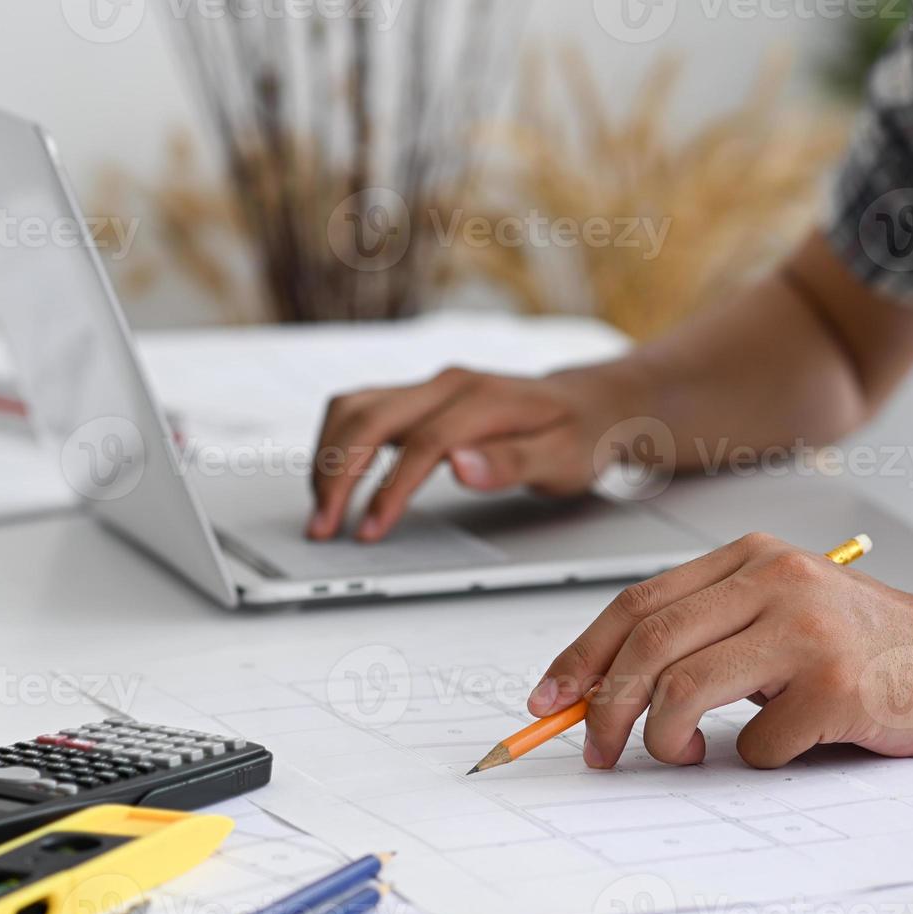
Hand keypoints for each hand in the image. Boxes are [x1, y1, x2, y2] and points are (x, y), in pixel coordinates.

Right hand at [307, 363, 647, 541]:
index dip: (389, 489)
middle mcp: (448, 384)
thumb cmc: (578, 435)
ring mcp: (429, 387)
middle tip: (324, 528)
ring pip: (353, 407)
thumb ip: (512, 463)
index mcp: (483, 399)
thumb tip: (460, 466)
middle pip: (369, 417)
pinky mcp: (418, 397)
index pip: (421, 443)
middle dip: (337, 474)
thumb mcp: (564, 459)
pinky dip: (337, 444)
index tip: (371, 529)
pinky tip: (335, 480)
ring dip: (327, 457)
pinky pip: (359, 409)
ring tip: (323, 511)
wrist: (589, 404)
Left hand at [527, 533, 912, 768]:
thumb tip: (607, 691)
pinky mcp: (836, 683)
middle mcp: (775, 577)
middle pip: (647, 645)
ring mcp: (806, 627)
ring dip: (662, 740)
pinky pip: (754, 741)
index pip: (637, 602)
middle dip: (601, 709)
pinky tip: (787, 744)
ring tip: (682, 754)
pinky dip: (753, 759)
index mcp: (752, 556)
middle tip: (595, 750)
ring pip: (680, 690)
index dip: (582, 655)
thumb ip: (710, 632)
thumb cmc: (874, 648)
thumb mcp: (784, 612)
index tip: (549, 698)